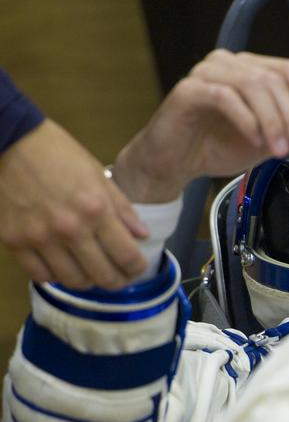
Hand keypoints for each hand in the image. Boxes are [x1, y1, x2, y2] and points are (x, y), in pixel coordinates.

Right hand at [0, 118, 148, 287]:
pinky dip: (56, 275)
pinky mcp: (14, 242)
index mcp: (95, 209)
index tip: (137, 266)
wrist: (7, 139)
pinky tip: (62, 265)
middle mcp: (69, 229)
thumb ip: (121, 208)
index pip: (127, 257)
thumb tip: (142, 235)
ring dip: (88, 281)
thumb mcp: (96, 173)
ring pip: (74, 282)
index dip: (137, 267)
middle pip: (104, 277)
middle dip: (118, 280)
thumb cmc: (55, 153)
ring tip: (91, 270)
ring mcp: (40, 238)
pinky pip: (42, 275)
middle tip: (119, 276)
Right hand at [112, 50, 288, 203]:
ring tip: (280, 151)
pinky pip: (225, 97)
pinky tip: (255, 141)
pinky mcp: (189, 90)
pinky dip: (246, 120)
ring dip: (273, 121)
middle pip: (273, 78)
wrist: (174, 163)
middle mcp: (229, 63)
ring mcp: (207, 73)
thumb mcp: (267, 141)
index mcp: (250, 69)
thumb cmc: (216, 147)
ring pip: (253, 85)